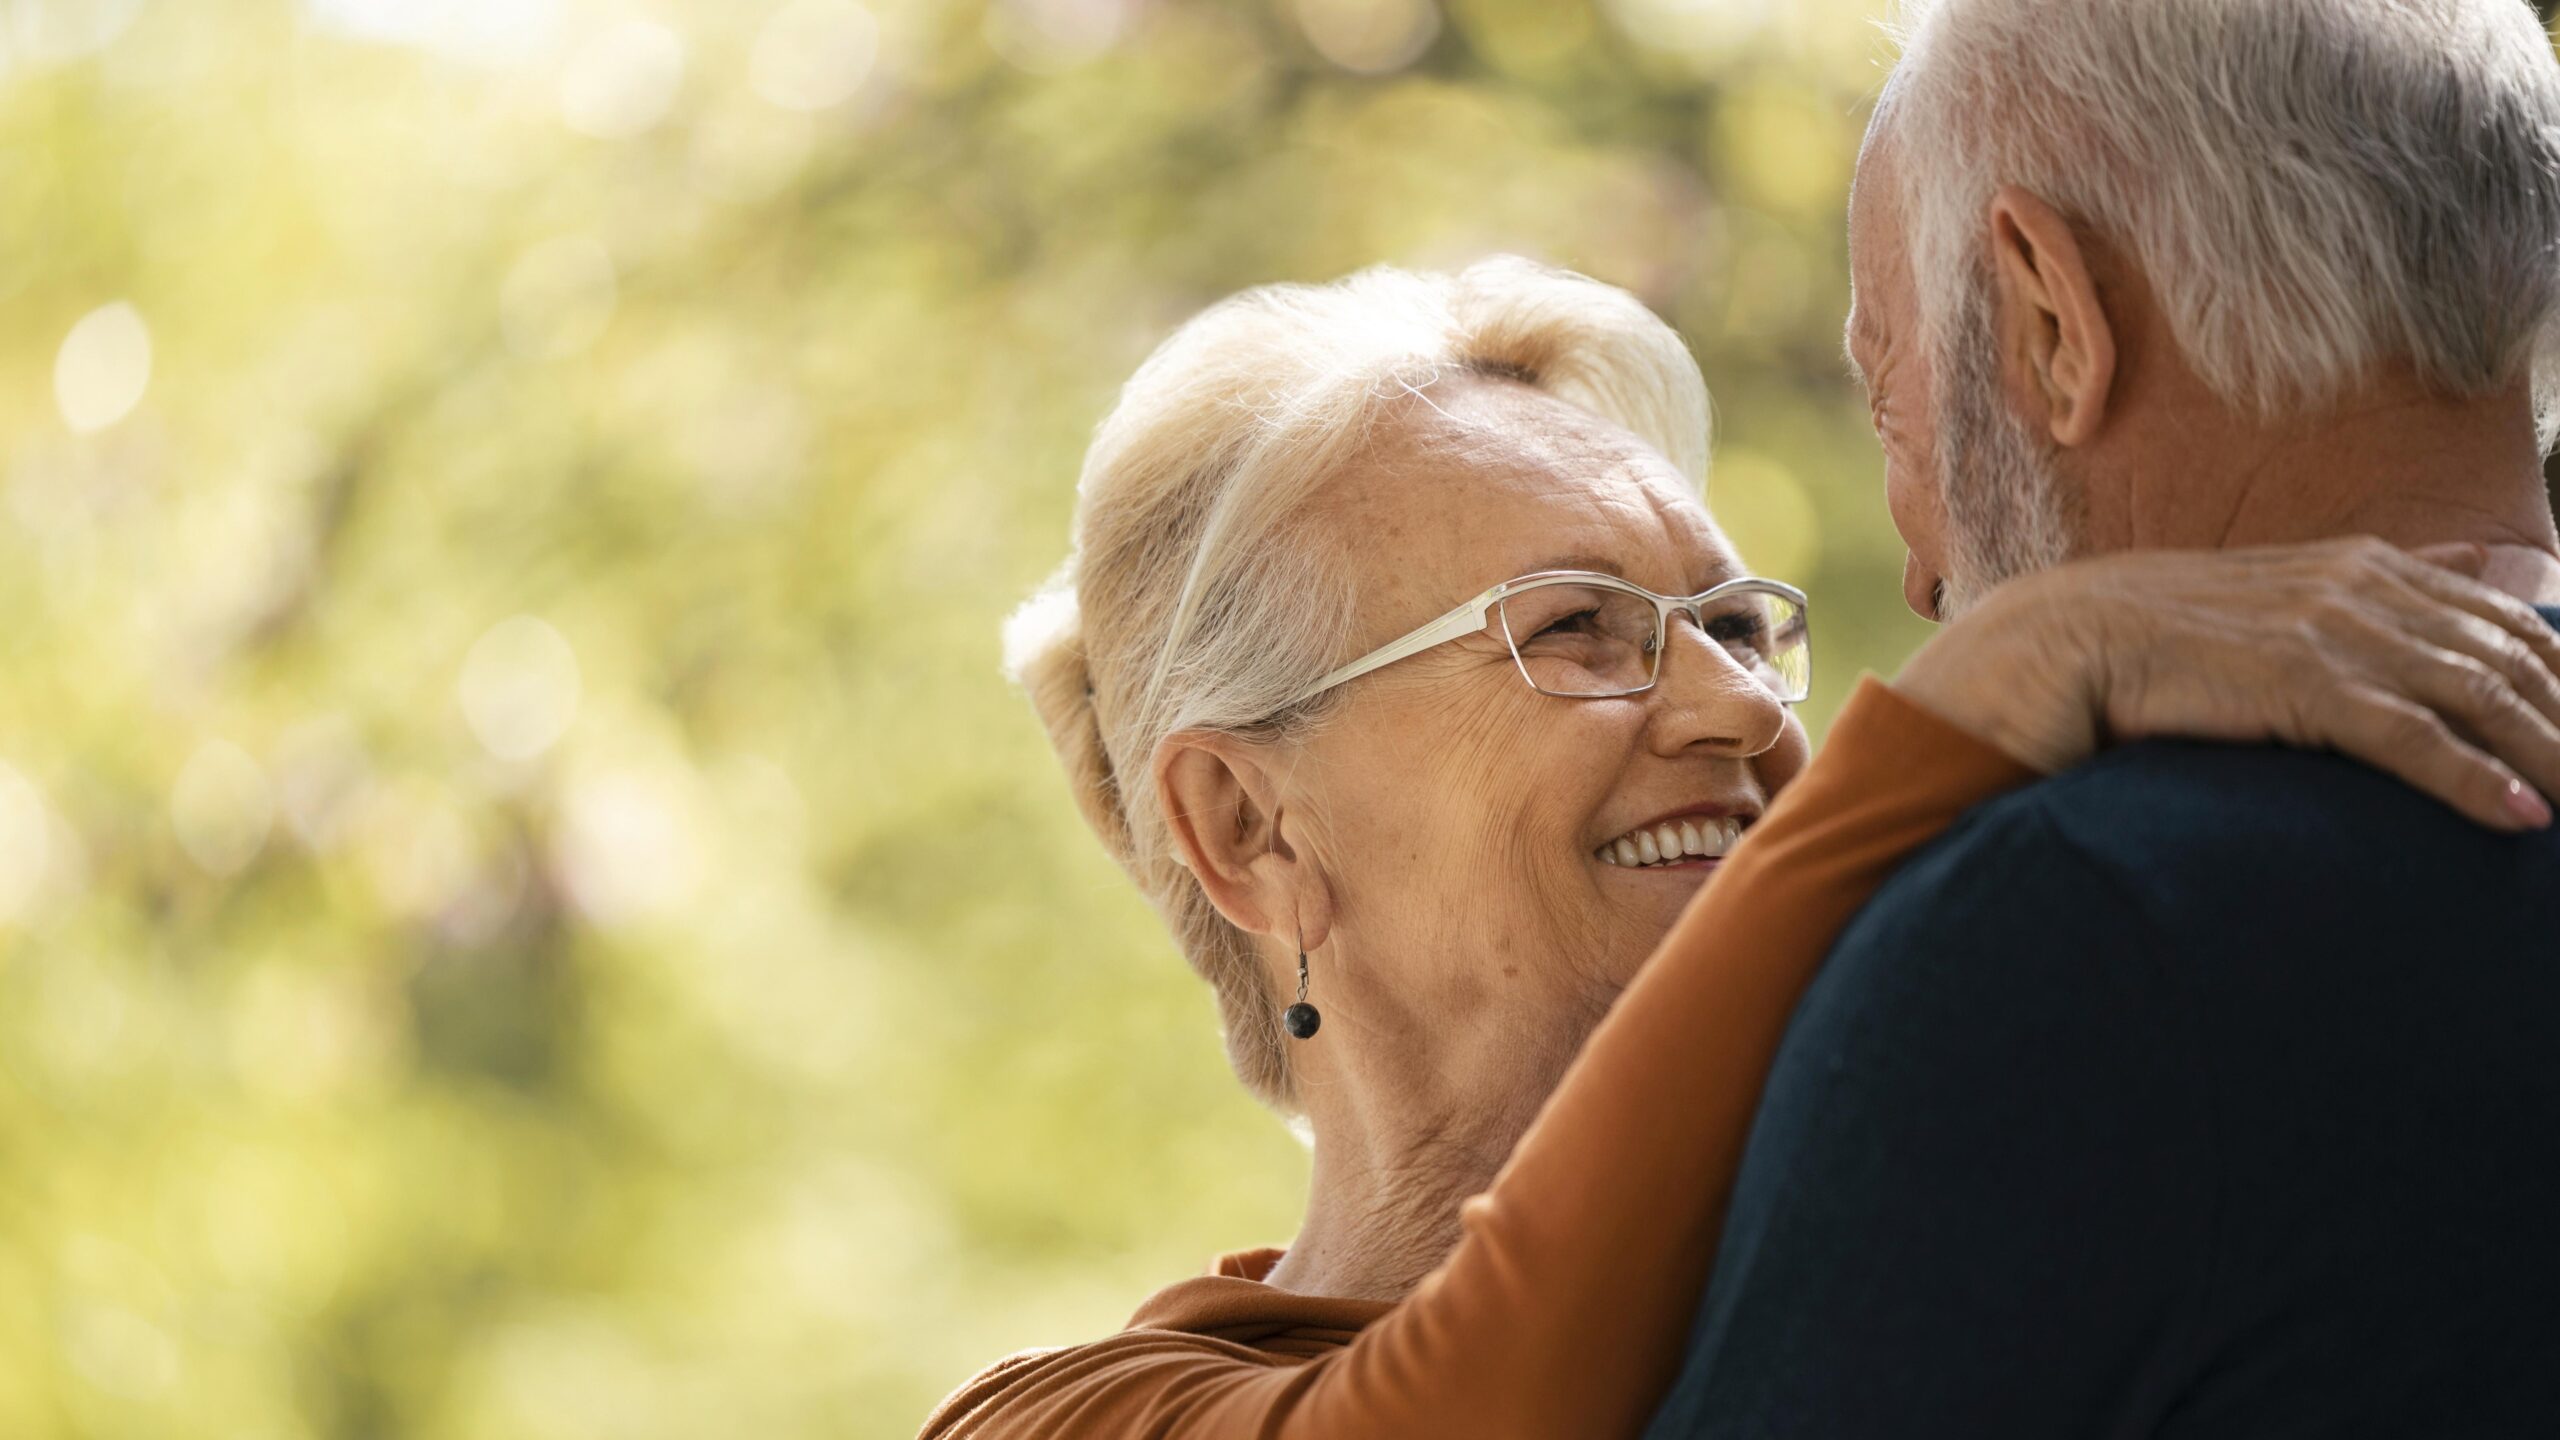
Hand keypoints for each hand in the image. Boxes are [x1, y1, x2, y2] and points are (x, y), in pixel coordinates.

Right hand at [1894, 537, 2559, 831]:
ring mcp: (2325, 629)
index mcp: (2356, 566)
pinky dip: (2468, 777)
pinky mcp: (2289, 682)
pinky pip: (2404, 732)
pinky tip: (2514, 817)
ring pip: (2478, 693)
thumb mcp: (2262, 615)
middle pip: (2511, 656)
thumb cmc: (2141, 649)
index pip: (2504, 620)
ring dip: (2548, 755)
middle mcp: (2355, 585)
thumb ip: (2350, 607)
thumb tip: (2437, 599)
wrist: (2041, 650)